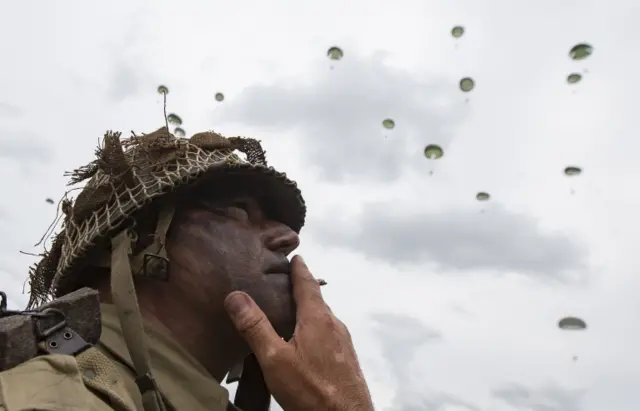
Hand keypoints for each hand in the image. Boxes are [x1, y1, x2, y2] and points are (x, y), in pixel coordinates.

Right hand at [224, 255, 373, 410]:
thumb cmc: (310, 388)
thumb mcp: (275, 359)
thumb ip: (255, 327)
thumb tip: (235, 295)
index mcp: (318, 318)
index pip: (308, 284)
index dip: (300, 269)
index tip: (295, 256)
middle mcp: (335, 325)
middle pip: (317, 300)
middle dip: (302, 289)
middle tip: (284, 283)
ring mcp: (344, 343)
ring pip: (323, 319)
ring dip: (308, 310)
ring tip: (290, 312)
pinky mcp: (346, 360)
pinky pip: (328, 334)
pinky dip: (315, 328)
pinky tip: (304, 342)